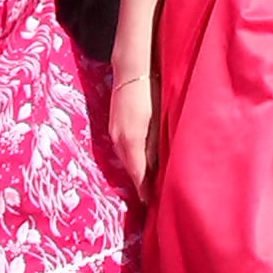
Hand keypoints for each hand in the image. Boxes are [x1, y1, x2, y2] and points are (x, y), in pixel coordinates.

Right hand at [111, 66, 156, 200]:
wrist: (132, 68)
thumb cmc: (151, 92)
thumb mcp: (158, 120)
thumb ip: (156, 145)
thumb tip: (157, 168)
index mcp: (131, 140)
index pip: (138, 173)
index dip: (145, 190)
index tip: (152, 203)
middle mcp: (119, 139)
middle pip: (130, 168)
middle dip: (140, 183)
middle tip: (152, 197)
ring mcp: (113, 131)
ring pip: (125, 158)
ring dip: (135, 171)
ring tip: (147, 184)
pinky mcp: (113, 125)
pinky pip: (122, 148)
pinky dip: (131, 158)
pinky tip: (140, 161)